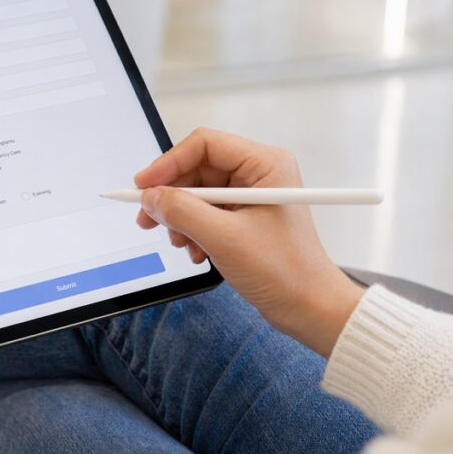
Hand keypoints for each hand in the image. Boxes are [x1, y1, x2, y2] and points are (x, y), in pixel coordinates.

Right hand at [134, 128, 362, 356]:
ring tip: (180, 243)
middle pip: (197, 169)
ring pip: (198, 193)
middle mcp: (259, 173)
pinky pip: (206, 212)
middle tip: (148, 219)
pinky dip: (193, 230)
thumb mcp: (224, 239)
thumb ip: (182, 212)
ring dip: (181, 218)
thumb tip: (150, 196)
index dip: (169, 163)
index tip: (143, 186)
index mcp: (264, 164)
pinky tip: (195, 251)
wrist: (309, 308)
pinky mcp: (245, 216)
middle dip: (171, 196)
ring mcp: (251, 195)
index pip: (204, 145)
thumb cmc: (284, 272)